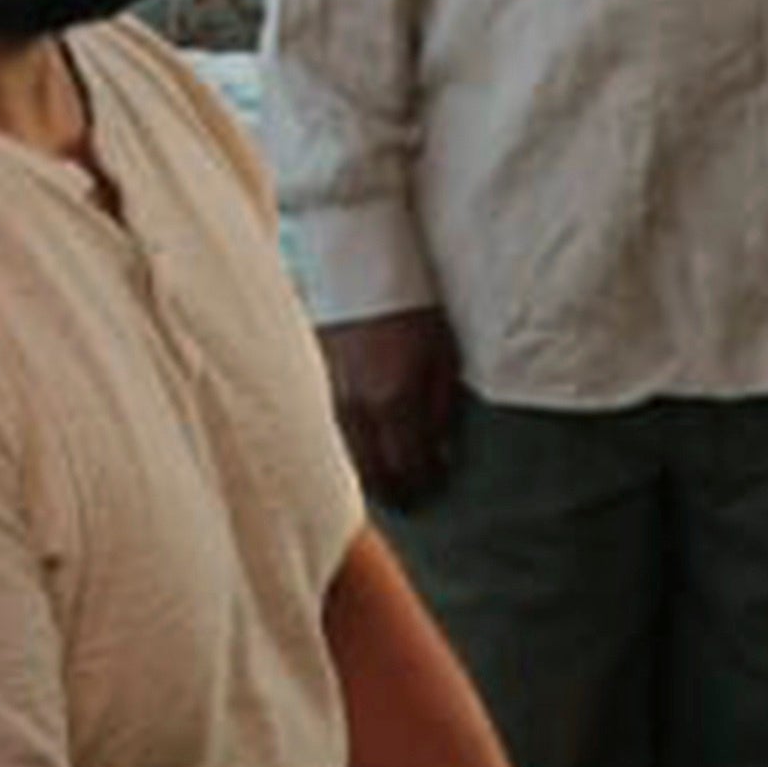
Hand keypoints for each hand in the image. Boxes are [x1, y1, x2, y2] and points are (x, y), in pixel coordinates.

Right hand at [319, 307, 465, 507]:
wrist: (362, 269)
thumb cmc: (413, 308)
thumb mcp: (443, 355)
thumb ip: (441, 408)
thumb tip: (441, 450)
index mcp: (396, 401)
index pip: (411, 467)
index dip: (428, 483)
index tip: (439, 485)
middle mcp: (361, 408)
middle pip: (377, 475)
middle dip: (399, 492)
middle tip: (417, 497)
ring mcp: (337, 400)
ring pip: (354, 460)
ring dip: (375, 475)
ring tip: (395, 481)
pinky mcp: (324, 388)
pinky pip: (342, 436)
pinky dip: (358, 451)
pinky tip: (372, 452)